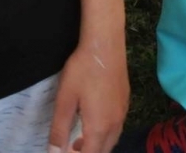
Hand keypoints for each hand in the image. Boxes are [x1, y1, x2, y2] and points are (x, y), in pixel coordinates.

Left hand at [49, 35, 128, 152]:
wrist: (105, 44)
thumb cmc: (82, 71)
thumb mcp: (65, 100)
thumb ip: (59, 129)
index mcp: (99, 127)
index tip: (65, 152)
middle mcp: (115, 124)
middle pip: (103, 151)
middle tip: (71, 148)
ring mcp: (123, 112)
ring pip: (112, 140)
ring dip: (97, 145)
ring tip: (80, 139)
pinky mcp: (126, 101)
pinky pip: (117, 128)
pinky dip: (105, 134)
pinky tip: (94, 121)